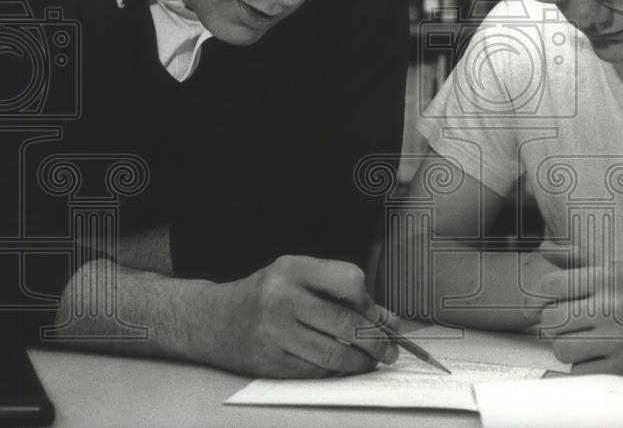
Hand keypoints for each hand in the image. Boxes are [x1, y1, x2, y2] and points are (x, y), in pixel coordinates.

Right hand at [206, 255, 400, 377]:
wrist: (212, 319)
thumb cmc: (265, 294)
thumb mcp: (298, 277)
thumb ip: (341, 292)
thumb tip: (388, 319)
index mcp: (294, 269)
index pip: (349, 281)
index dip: (369, 301)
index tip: (377, 314)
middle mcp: (283, 298)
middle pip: (346, 323)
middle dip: (376, 341)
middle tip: (391, 350)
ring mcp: (275, 333)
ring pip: (334, 354)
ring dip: (361, 362)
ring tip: (372, 361)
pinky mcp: (271, 362)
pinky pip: (316, 371)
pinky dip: (337, 372)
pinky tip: (344, 367)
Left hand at [538, 260, 622, 381]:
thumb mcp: (619, 271)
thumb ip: (578, 261)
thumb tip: (543, 248)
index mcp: (609, 278)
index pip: (552, 284)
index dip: (547, 296)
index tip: (558, 301)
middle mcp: (612, 306)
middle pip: (551, 319)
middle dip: (556, 324)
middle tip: (571, 325)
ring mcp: (618, 340)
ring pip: (561, 348)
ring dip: (569, 348)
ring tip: (586, 341)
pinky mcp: (622, 369)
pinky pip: (579, 371)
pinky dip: (586, 367)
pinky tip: (602, 357)